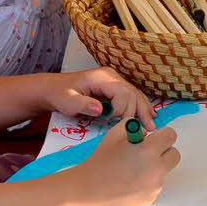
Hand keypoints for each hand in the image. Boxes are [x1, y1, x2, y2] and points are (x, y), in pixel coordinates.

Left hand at [40, 67, 156, 129]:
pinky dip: (140, 105)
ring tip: (152, 124)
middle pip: (133, 93)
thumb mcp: (68, 101)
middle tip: (148, 128)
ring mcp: (114, 81)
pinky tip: (148, 114)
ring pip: (135, 94)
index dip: (122, 109)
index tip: (112, 121)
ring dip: (144, 109)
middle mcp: (111, 77)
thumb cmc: (60, 95)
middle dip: (140, 111)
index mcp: (102, 78)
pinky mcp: (114, 88)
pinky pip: (131, 96)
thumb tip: (101, 109)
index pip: (123, 92)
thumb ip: (84, 104)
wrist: (53, 89)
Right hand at [77, 119, 180, 205]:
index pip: (171, 136)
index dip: (162, 135)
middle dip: (163, 151)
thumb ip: (133, 128)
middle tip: (146, 153)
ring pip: (164, 172)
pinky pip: (154, 186)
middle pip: (174, 155)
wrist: (88, 191)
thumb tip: (146, 133)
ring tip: (131, 170)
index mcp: (149, 150)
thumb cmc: (101, 161)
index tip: (153, 138)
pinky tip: (129, 183)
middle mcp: (156, 169)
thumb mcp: (115, 135)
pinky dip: (146, 183)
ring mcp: (154, 187)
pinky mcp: (150, 199)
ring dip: (154, 168)